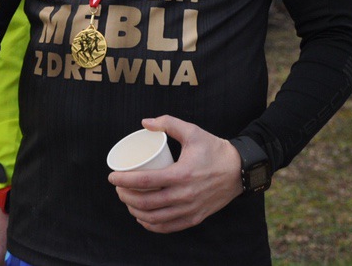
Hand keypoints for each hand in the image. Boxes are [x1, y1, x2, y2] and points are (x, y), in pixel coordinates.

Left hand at [107, 115, 243, 233]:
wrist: (239, 169)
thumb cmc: (214, 149)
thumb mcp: (192, 131)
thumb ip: (168, 123)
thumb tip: (144, 123)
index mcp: (182, 174)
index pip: (145, 182)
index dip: (124, 180)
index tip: (112, 176)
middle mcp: (185, 196)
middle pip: (146, 203)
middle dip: (125, 196)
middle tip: (118, 188)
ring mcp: (190, 209)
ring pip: (154, 218)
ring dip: (135, 211)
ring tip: (127, 200)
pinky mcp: (195, 218)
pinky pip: (168, 227)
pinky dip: (151, 224)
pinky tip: (142, 217)